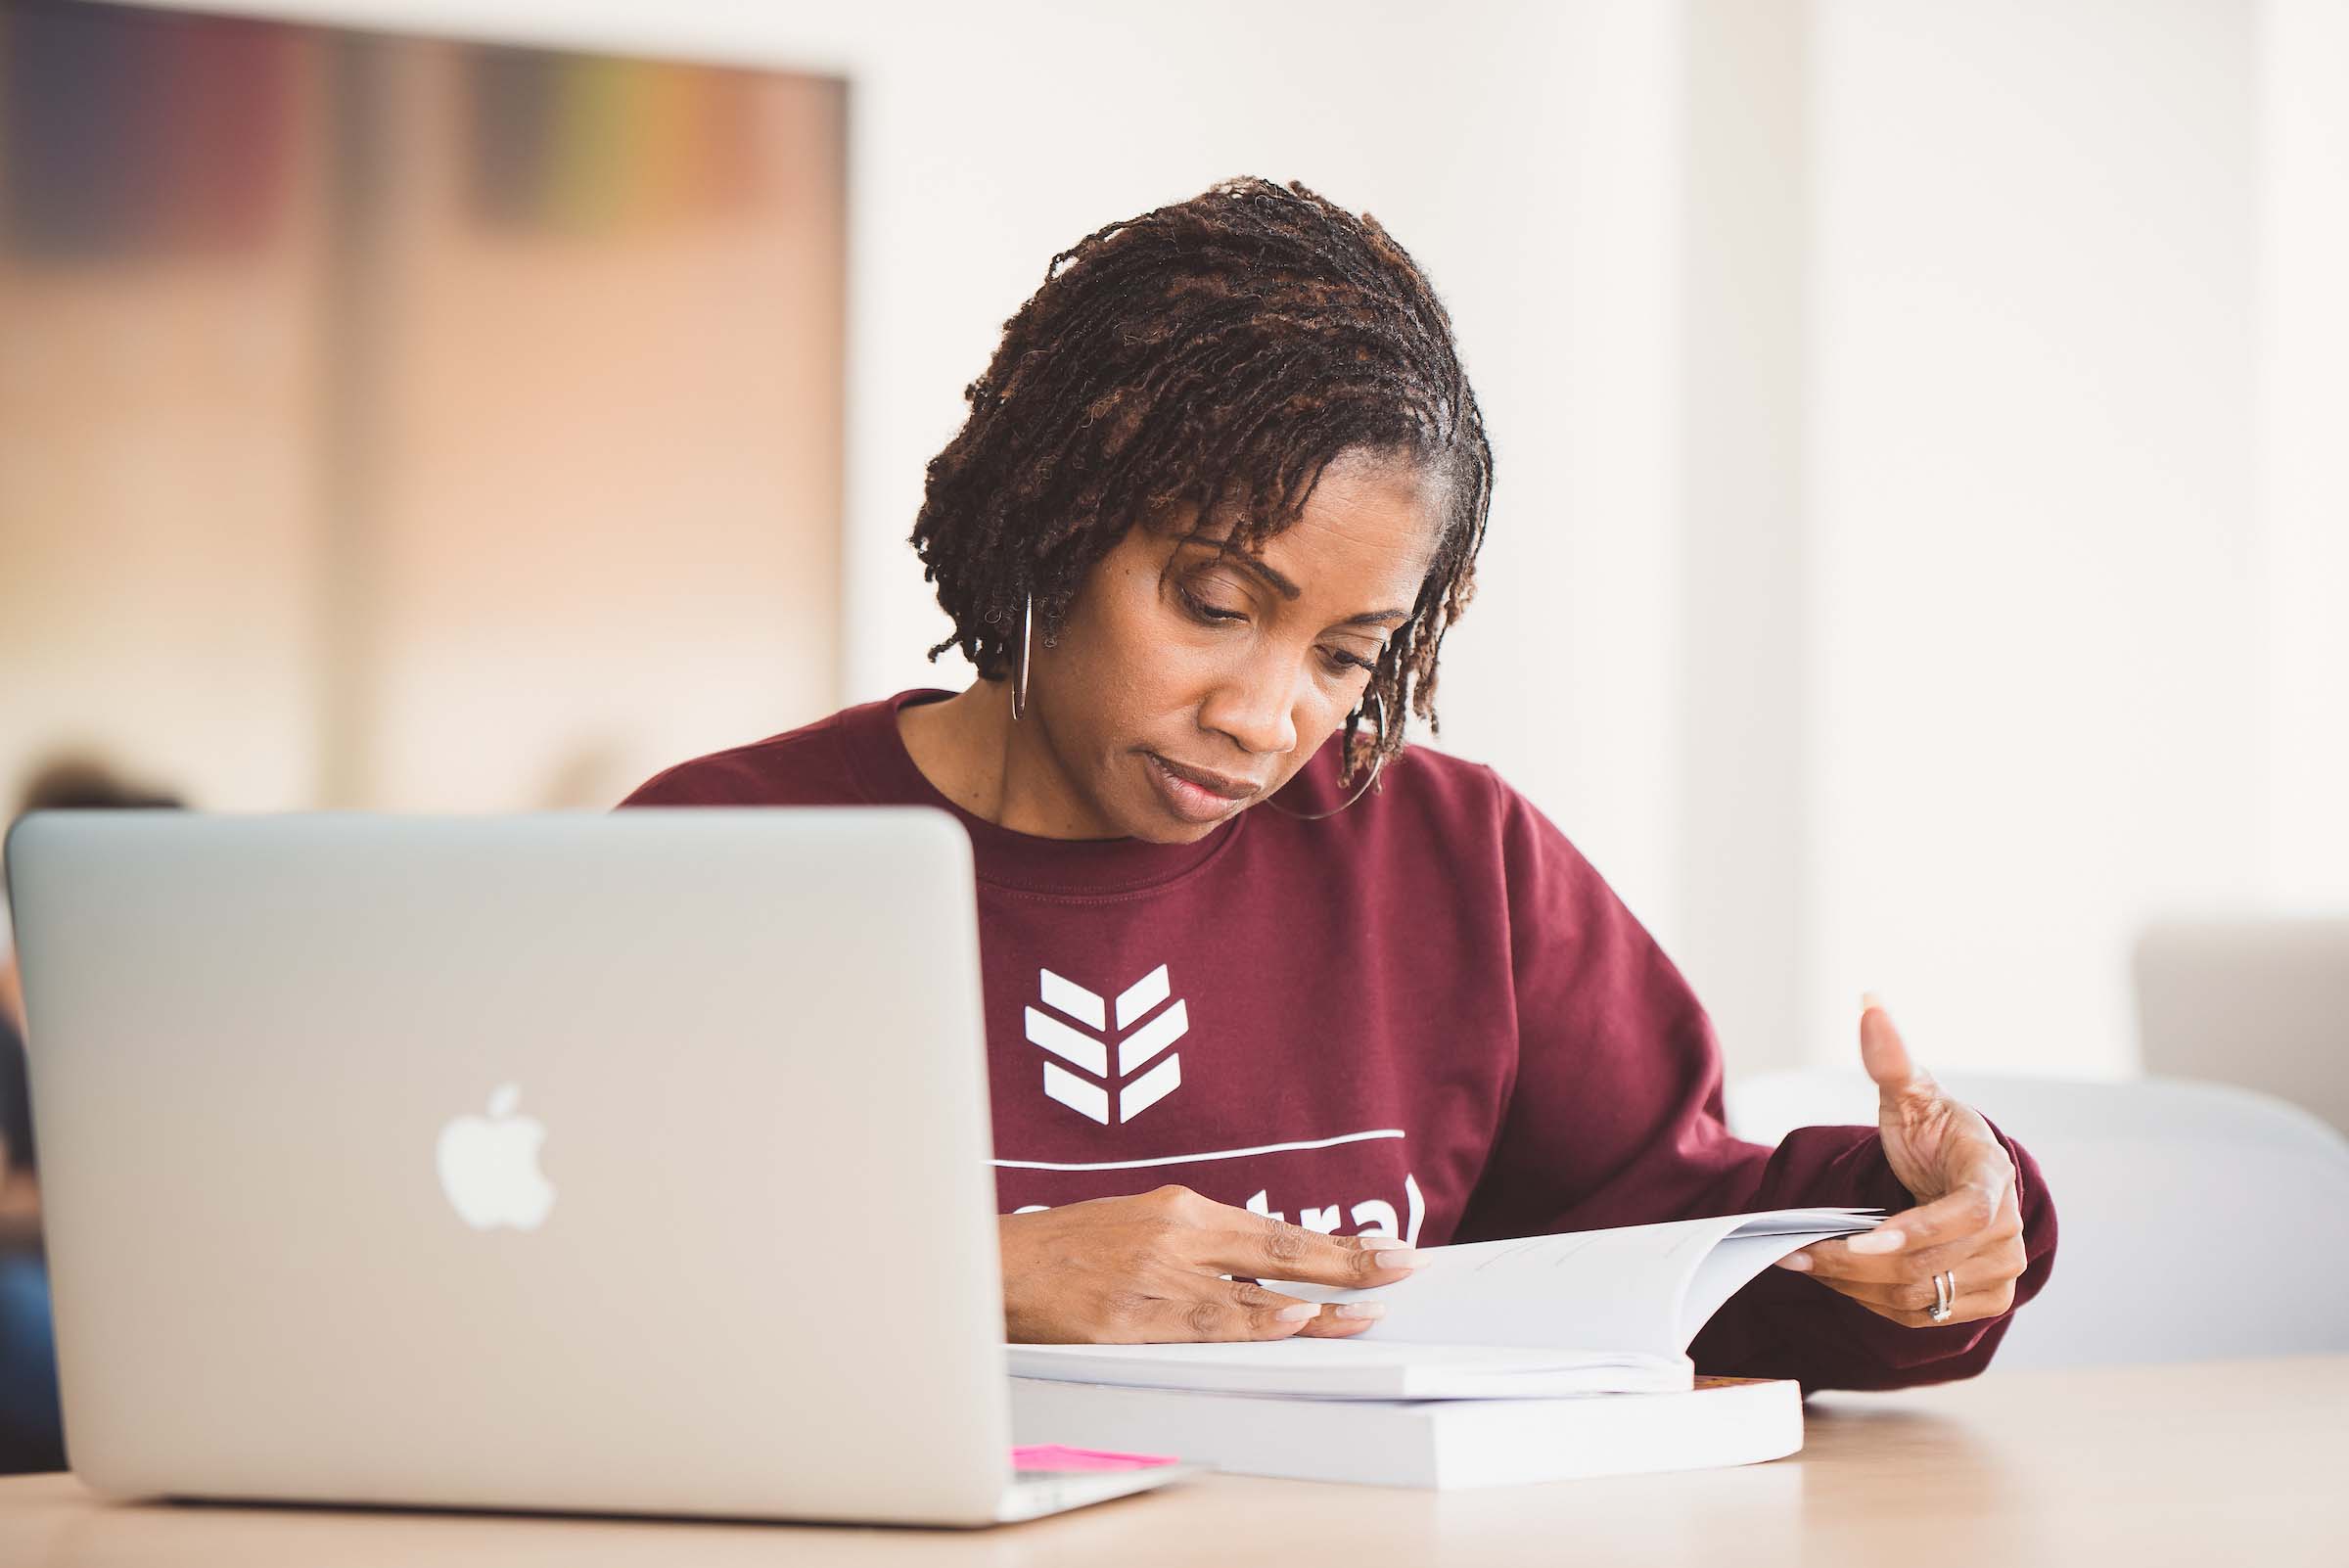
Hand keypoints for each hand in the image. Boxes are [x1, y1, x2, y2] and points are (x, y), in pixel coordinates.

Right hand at [999, 1184, 1422, 1342]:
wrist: (991, 1266)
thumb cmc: (1064, 1251)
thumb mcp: (1137, 1227)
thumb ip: (1197, 1246)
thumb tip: (1263, 1274)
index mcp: (1179, 1210)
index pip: (1277, 1231)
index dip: (1337, 1244)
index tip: (1388, 1249)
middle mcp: (1175, 1236)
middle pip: (1280, 1250)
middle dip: (1350, 1260)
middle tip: (1406, 1265)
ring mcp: (1153, 1278)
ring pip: (1252, 1293)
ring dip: (1318, 1305)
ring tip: (1368, 1312)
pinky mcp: (1126, 1319)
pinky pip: (1201, 1322)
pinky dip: (1251, 1323)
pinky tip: (1291, 1321)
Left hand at [1774, 994, 2027, 1327]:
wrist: (1958, 1173)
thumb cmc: (1934, 1131)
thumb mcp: (1911, 1094)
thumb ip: (1891, 1056)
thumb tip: (1868, 1000)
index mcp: (1993, 1180)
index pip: (1962, 1216)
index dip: (1913, 1232)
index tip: (1858, 1242)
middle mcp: (2008, 1233)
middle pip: (1925, 1265)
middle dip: (1852, 1263)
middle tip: (1795, 1251)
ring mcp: (2000, 1272)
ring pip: (1917, 1295)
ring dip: (1853, 1285)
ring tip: (1803, 1261)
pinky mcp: (1983, 1300)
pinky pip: (1920, 1314)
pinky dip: (1871, 1301)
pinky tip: (1837, 1277)